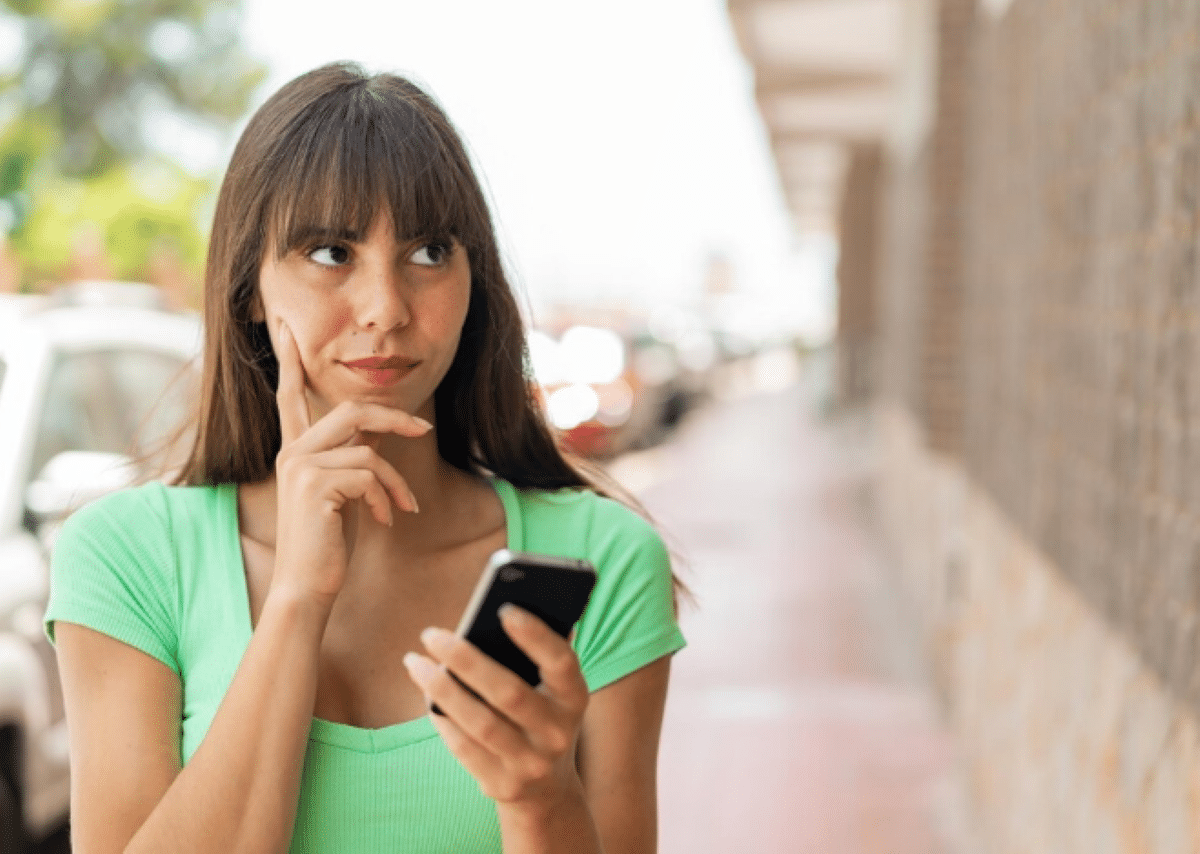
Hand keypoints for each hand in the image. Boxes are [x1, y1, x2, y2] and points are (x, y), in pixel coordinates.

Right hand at [270, 320, 430, 608]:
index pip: (290, 396)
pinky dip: (386, 496)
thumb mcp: (342, 495)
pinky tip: (384, 519)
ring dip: (395, 480)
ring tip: (402, 507)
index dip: (289, 360)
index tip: (286, 326)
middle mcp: (291, 453)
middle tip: (424, 429)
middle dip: (394, 418)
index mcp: (295, 451)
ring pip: (367, 447)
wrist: (307, 587)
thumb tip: (375, 439)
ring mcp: (299, 466)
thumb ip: (350, 461)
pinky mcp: (314, 483)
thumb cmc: (327, 545)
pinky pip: (368, 472)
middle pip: (351, 411)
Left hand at [403, 606, 589, 810]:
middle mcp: (558, 733)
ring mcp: (532, 764)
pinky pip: (465, 750)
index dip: (535, 636)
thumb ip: (537, 652)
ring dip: (442, 689)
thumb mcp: (552, 689)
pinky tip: (426, 695)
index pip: (561, 662)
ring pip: (480, 723)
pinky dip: (443, 720)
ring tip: (415, 661)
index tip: (503, 609)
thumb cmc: (539, 715)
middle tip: (431, 634)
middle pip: (509, 693)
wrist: (546, 789)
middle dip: (466, 660)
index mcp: (574, 698)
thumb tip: (506, 607)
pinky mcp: (503, 786)